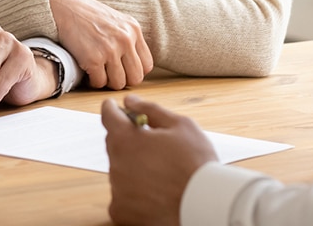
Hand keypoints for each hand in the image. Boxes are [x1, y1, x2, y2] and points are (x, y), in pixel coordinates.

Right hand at [50, 0, 152, 88]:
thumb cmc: (89, 15)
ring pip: (118, 84)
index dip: (134, 71)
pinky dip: (93, 80)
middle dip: (123, 80)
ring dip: (107, 81)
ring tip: (98, 71)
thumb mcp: (118, 21)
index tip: (124, 70)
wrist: (66, 7)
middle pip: (135, 78)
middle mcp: (125, 40)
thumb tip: (134, 65)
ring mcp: (110, 50)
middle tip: (110, 74)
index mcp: (133, 30)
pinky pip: (99, 83)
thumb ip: (129, 40)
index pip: (147, 65)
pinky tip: (88, 70)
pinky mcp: (93, 59)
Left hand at [101, 94, 217, 225]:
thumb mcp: (180, 125)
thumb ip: (150, 109)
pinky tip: (154, 190)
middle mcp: (116, 163)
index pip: (108, 116)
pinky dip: (133, 191)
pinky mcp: (120, 211)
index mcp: (127, 139)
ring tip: (160, 171)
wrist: (205, 204)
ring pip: (120, 169)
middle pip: (114, 143)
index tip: (115, 107)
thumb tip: (130, 101)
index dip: (112, 109)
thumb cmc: (196, 164)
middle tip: (153, 144)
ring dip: (132, 165)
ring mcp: (117, 189)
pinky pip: (121, 194)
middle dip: (128, 139)